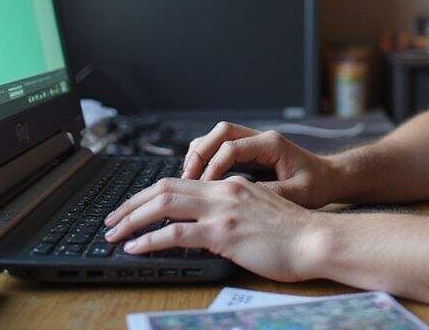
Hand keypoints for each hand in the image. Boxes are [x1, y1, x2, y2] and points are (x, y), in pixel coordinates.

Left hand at [103, 176, 328, 281]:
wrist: (317, 239)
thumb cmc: (295, 234)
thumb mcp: (260, 212)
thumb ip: (235, 211)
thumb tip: (213, 224)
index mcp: (231, 185)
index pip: (179, 181)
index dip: (149, 193)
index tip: (132, 207)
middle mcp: (223, 191)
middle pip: (164, 188)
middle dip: (131, 203)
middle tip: (111, 219)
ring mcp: (222, 211)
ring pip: (163, 205)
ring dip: (132, 219)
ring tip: (114, 233)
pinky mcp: (223, 233)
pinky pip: (175, 234)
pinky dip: (148, 240)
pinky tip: (134, 247)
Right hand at [182, 121, 341, 208]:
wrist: (330, 179)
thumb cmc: (318, 184)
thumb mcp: (298, 193)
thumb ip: (270, 193)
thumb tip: (241, 199)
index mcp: (272, 143)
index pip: (232, 147)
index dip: (213, 166)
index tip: (204, 187)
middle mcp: (261, 139)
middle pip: (220, 133)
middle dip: (200, 154)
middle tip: (186, 178)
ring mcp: (254, 144)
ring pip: (217, 137)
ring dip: (200, 155)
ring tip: (188, 179)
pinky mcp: (251, 153)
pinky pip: (222, 148)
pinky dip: (207, 160)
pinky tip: (200, 179)